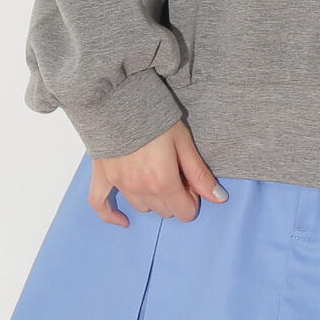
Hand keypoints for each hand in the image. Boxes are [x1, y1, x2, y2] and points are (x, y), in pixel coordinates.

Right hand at [88, 120, 228, 225]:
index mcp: (163, 181)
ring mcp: (119, 185)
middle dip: (175, 197)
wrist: (119, 99)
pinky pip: (101, 205)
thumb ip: (199, 173)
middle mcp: (141, 189)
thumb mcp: (184, 142)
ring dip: (152, 198)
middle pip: (165, 211)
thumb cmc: (155, 117)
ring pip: (142, 208)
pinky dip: (112, 215)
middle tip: (176, 174)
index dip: (193, 199)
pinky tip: (123, 220)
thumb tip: (219, 198)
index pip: (184, 212)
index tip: (191, 182)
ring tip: (155, 176)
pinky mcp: (102, 177)